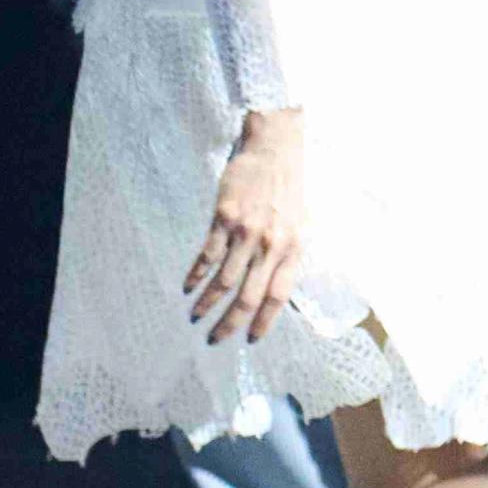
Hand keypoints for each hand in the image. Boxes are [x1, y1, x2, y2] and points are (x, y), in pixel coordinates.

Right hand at [188, 109, 309, 345]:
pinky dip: (196, 275)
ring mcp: (247, 231)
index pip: (279, 295)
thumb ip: (288, 255)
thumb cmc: (289, 188)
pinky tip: (187, 288)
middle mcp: (272, 244)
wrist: (276, 148)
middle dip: (231, 322)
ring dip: (207, 303)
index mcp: (294, 248)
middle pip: (250, 295)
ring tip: (195, 317)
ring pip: (225, 279)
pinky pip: (208, 254)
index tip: (250, 339)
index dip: (265, 321)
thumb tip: (278, 290)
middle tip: (215, 339)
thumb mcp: (300, 224)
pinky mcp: (225, 217)